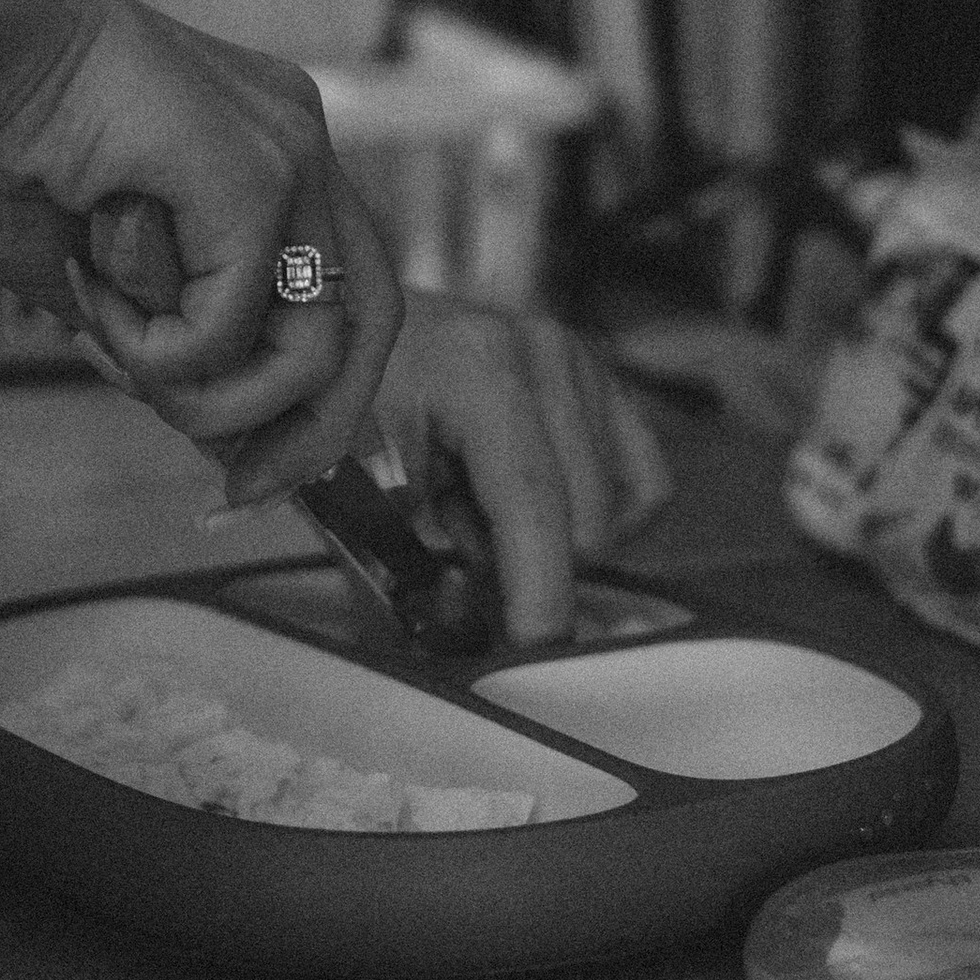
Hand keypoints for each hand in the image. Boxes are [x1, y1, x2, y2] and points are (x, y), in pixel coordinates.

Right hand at [0, 0, 403, 504]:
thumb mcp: (107, 275)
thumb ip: (175, 341)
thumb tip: (227, 442)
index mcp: (268, 152)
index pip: (346, 294)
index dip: (317, 397)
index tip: (253, 471)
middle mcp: (300, 144)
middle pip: (371, 323)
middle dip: (311, 431)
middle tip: (242, 491)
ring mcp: (290, 153)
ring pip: (309, 348)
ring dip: (200, 388)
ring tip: (111, 337)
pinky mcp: (256, 173)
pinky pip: (231, 331)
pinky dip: (157, 350)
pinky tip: (92, 294)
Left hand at [372, 293, 671, 644]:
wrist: (342, 329)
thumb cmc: (335, 410)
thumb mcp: (347, 484)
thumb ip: (406, 562)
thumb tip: (470, 636)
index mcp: (473, 366)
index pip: (531, 497)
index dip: (538, 587)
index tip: (533, 650)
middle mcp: (541, 351)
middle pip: (586, 519)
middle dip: (528, 568)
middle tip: (453, 543)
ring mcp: (580, 358)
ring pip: (618, 511)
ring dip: (554, 538)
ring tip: (477, 503)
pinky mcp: (603, 376)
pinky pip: (644, 483)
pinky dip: (602, 517)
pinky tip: (536, 505)